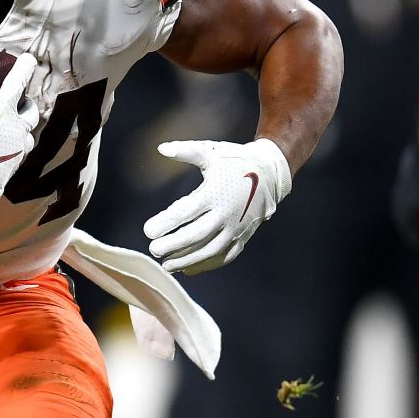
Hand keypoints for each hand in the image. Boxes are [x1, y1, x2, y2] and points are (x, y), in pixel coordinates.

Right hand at [0, 53, 40, 218]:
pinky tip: (6, 145)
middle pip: (31, 111)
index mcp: (3, 116)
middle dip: (26, 101)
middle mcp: (17, 131)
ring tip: (13, 122)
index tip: (28, 59)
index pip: (16, 86)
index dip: (23, 70)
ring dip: (24, 123)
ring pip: (29, 132)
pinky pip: (22, 149)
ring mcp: (18, 150)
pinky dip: (18, 142)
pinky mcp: (15, 166)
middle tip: (17, 98)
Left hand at [142, 138, 290, 273]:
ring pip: (210, 250)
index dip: (165, 223)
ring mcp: (236, 228)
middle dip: (172, 245)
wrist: (271, 174)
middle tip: (153, 250)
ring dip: (187, 259)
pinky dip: (207, 265)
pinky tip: (189, 269)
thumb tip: (161, 148)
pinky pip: (225, 256)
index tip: (147, 230)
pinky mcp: (243, 236)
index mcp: (215, 193)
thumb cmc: (236, 161)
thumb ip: (186, 151)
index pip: (185, 212)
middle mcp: (226, 214)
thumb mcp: (211, 152)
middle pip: (196, 236)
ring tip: (167, 264)